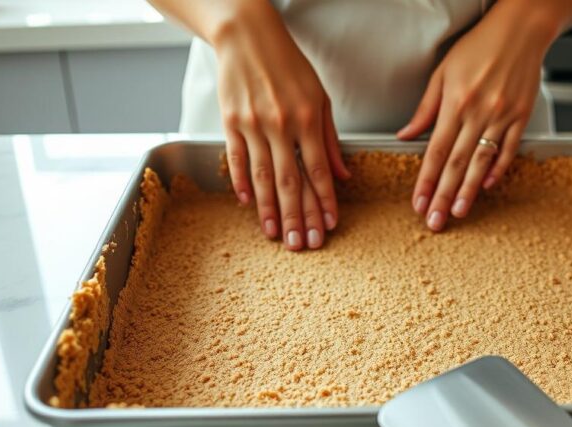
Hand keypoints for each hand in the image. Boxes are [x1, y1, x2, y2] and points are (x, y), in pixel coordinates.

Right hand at [214, 2, 349, 249]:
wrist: (248, 37)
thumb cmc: (289, 66)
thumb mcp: (319, 98)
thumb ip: (329, 139)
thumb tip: (342, 175)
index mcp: (307, 119)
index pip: (318, 170)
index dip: (325, 201)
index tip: (330, 225)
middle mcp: (280, 124)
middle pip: (290, 181)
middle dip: (298, 216)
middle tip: (303, 244)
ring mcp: (252, 124)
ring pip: (262, 176)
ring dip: (269, 210)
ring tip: (276, 235)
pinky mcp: (229, 122)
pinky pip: (236, 159)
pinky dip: (241, 182)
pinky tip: (247, 204)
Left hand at [396, 1, 567, 231]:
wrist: (521, 29)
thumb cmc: (480, 46)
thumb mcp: (443, 72)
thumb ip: (425, 108)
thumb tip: (406, 135)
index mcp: (456, 102)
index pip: (436, 151)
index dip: (426, 181)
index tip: (418, 202)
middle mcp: (479, 112)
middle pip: (457, 163)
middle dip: (443, 195)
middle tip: (434, 220)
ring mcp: (502, 116)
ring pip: (482, 161)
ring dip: (469, 190)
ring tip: (458, 212)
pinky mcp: (521, 116)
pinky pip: (509, 148)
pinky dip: (498, 168)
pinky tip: (487, 185)